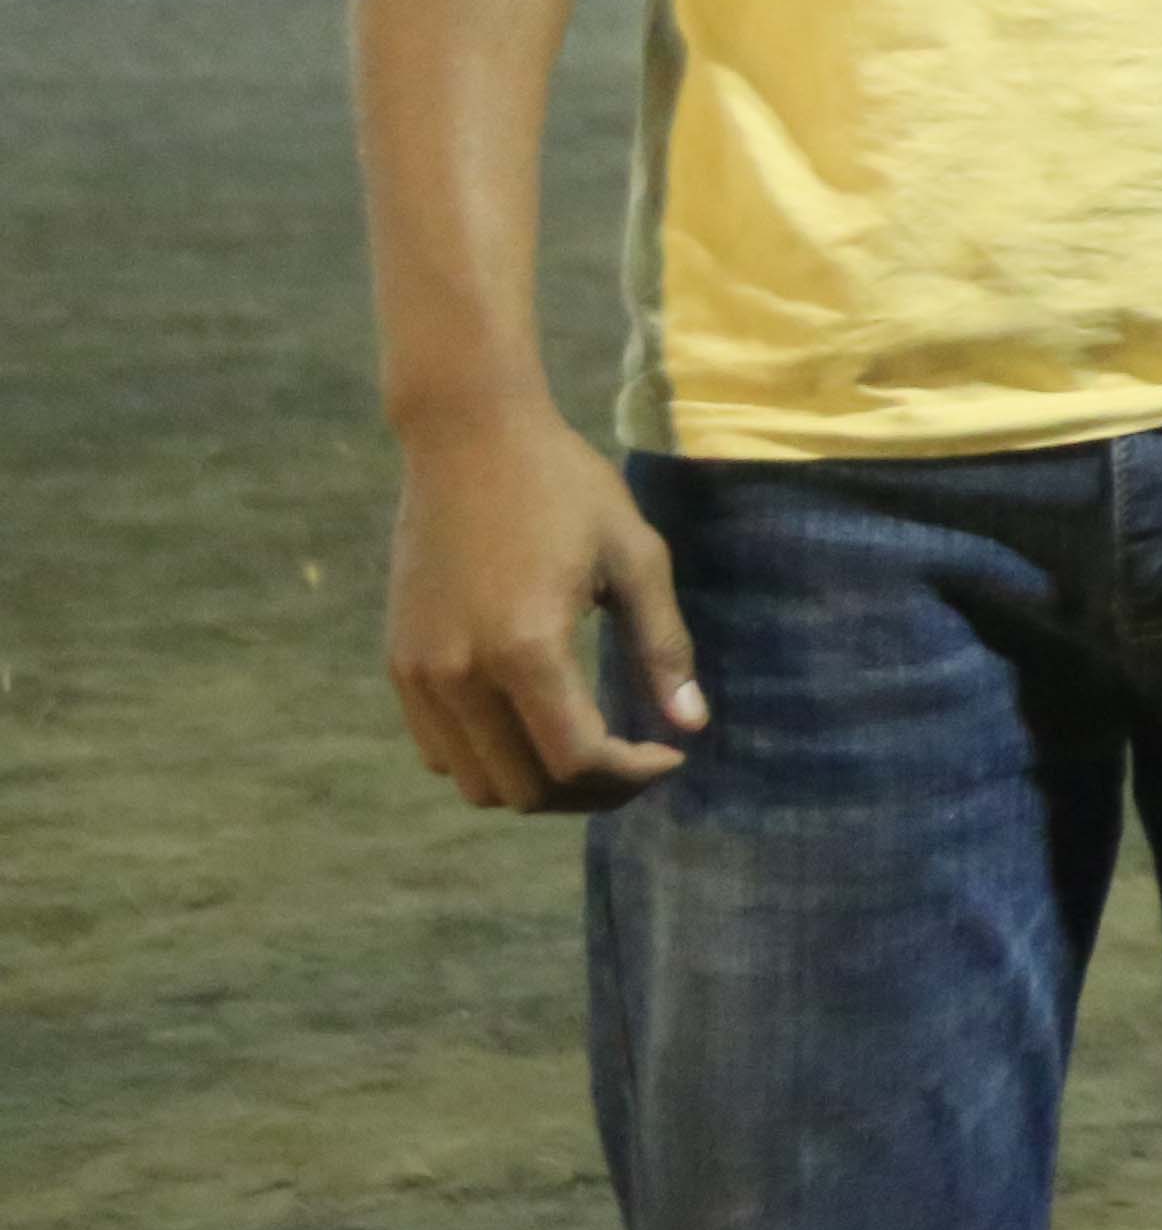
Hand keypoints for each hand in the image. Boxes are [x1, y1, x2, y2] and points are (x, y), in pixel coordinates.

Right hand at [386, 400, 699, 812]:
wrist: (468, 437)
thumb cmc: (565, 486)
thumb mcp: (636, 556)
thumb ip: (663, 647)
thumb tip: (693, 725)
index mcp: (526, 648)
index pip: (577, 761)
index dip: (631, 776)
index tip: (671, 755)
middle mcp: (461, 674)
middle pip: (525, 790)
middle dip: (591, 791)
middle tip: (637, 761)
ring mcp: (421, 674)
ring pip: (477, 784)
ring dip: (537, 785)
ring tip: (591, 751)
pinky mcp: (400, 665)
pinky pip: (440, 751)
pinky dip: (490, 760)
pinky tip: (535, 725)